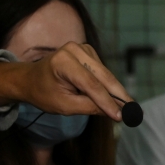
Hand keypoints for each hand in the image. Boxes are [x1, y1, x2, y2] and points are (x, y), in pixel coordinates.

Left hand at [0, 42, 130, 121]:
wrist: (30, 79)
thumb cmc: (43, 93)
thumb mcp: (64, 106)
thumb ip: (89, 107)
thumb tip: (115, 112)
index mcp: (63, 62)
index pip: (91, 84)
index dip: (108, 101)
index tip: (122, 116)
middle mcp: (74, 50)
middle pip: (103, 76)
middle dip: (118, 95)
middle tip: (134, 110)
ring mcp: (82, 48)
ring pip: (105, 74)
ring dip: (115, 90)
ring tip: (126, 106)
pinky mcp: (88, 51)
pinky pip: (102, 71)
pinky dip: (108, 84)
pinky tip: (111, 95)